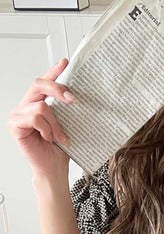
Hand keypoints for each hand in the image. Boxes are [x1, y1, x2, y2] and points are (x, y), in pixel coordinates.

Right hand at [7, 57, 75, 176]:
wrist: (54, 168)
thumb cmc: (59, 149)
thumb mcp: (66, 124)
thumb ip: (66, 109)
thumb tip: (77, 95)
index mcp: (38, 103)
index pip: (44, 83)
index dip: (53, 71)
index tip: (65, 63)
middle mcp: (26, 105)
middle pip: (39, 85)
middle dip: (57, 89)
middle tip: (73, 100)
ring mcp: (18, 114)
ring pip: (41, 107)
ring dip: (55, 124)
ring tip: (60, 137)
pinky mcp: (14, 125)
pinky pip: (35, 118)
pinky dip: (46, 129)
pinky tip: (47, 138)